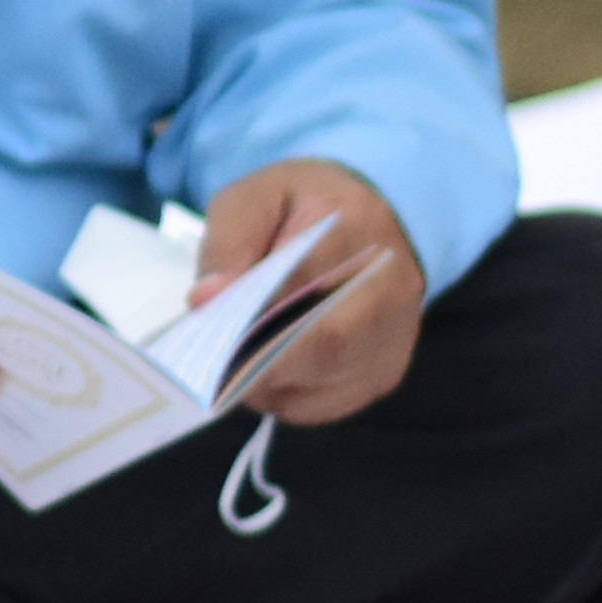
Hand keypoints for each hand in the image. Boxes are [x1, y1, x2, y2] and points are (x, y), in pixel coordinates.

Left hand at [203, 159, 423, 424]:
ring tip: (235, 353)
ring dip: (262, 380)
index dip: (249, 318)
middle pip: (322, 347)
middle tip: (209, 353)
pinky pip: (325, 404)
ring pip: (319, 384)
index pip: (305, 287)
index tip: (206, 325)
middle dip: (253, 359)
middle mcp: (392, 290)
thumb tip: (206, 299)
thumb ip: (228, 242)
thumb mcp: (253, 198)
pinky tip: (266, 367)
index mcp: (356, 232)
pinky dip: (282, 395)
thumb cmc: (303, 206)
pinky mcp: (385, 372)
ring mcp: (395, 338)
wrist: (371, 217)